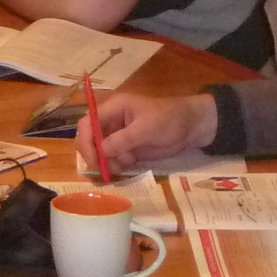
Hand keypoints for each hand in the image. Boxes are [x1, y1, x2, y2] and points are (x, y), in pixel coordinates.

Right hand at [78, 89, 216, 176]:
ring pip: (99, 151)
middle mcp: (111, 120)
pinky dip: (116, 164)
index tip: (93, 159)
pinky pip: (112, 158)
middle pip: (89, 138)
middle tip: (106, 169)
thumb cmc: (169, 120)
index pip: (88, 123)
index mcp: (113, 108)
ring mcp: (118, 135)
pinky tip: (130, 163)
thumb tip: (101, 150)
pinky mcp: (126, 147)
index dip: (85, 141)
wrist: (191, 127)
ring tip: (125, 164)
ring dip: (107, 161)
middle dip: (94, 154)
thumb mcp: (147, 128)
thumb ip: (123, 139)